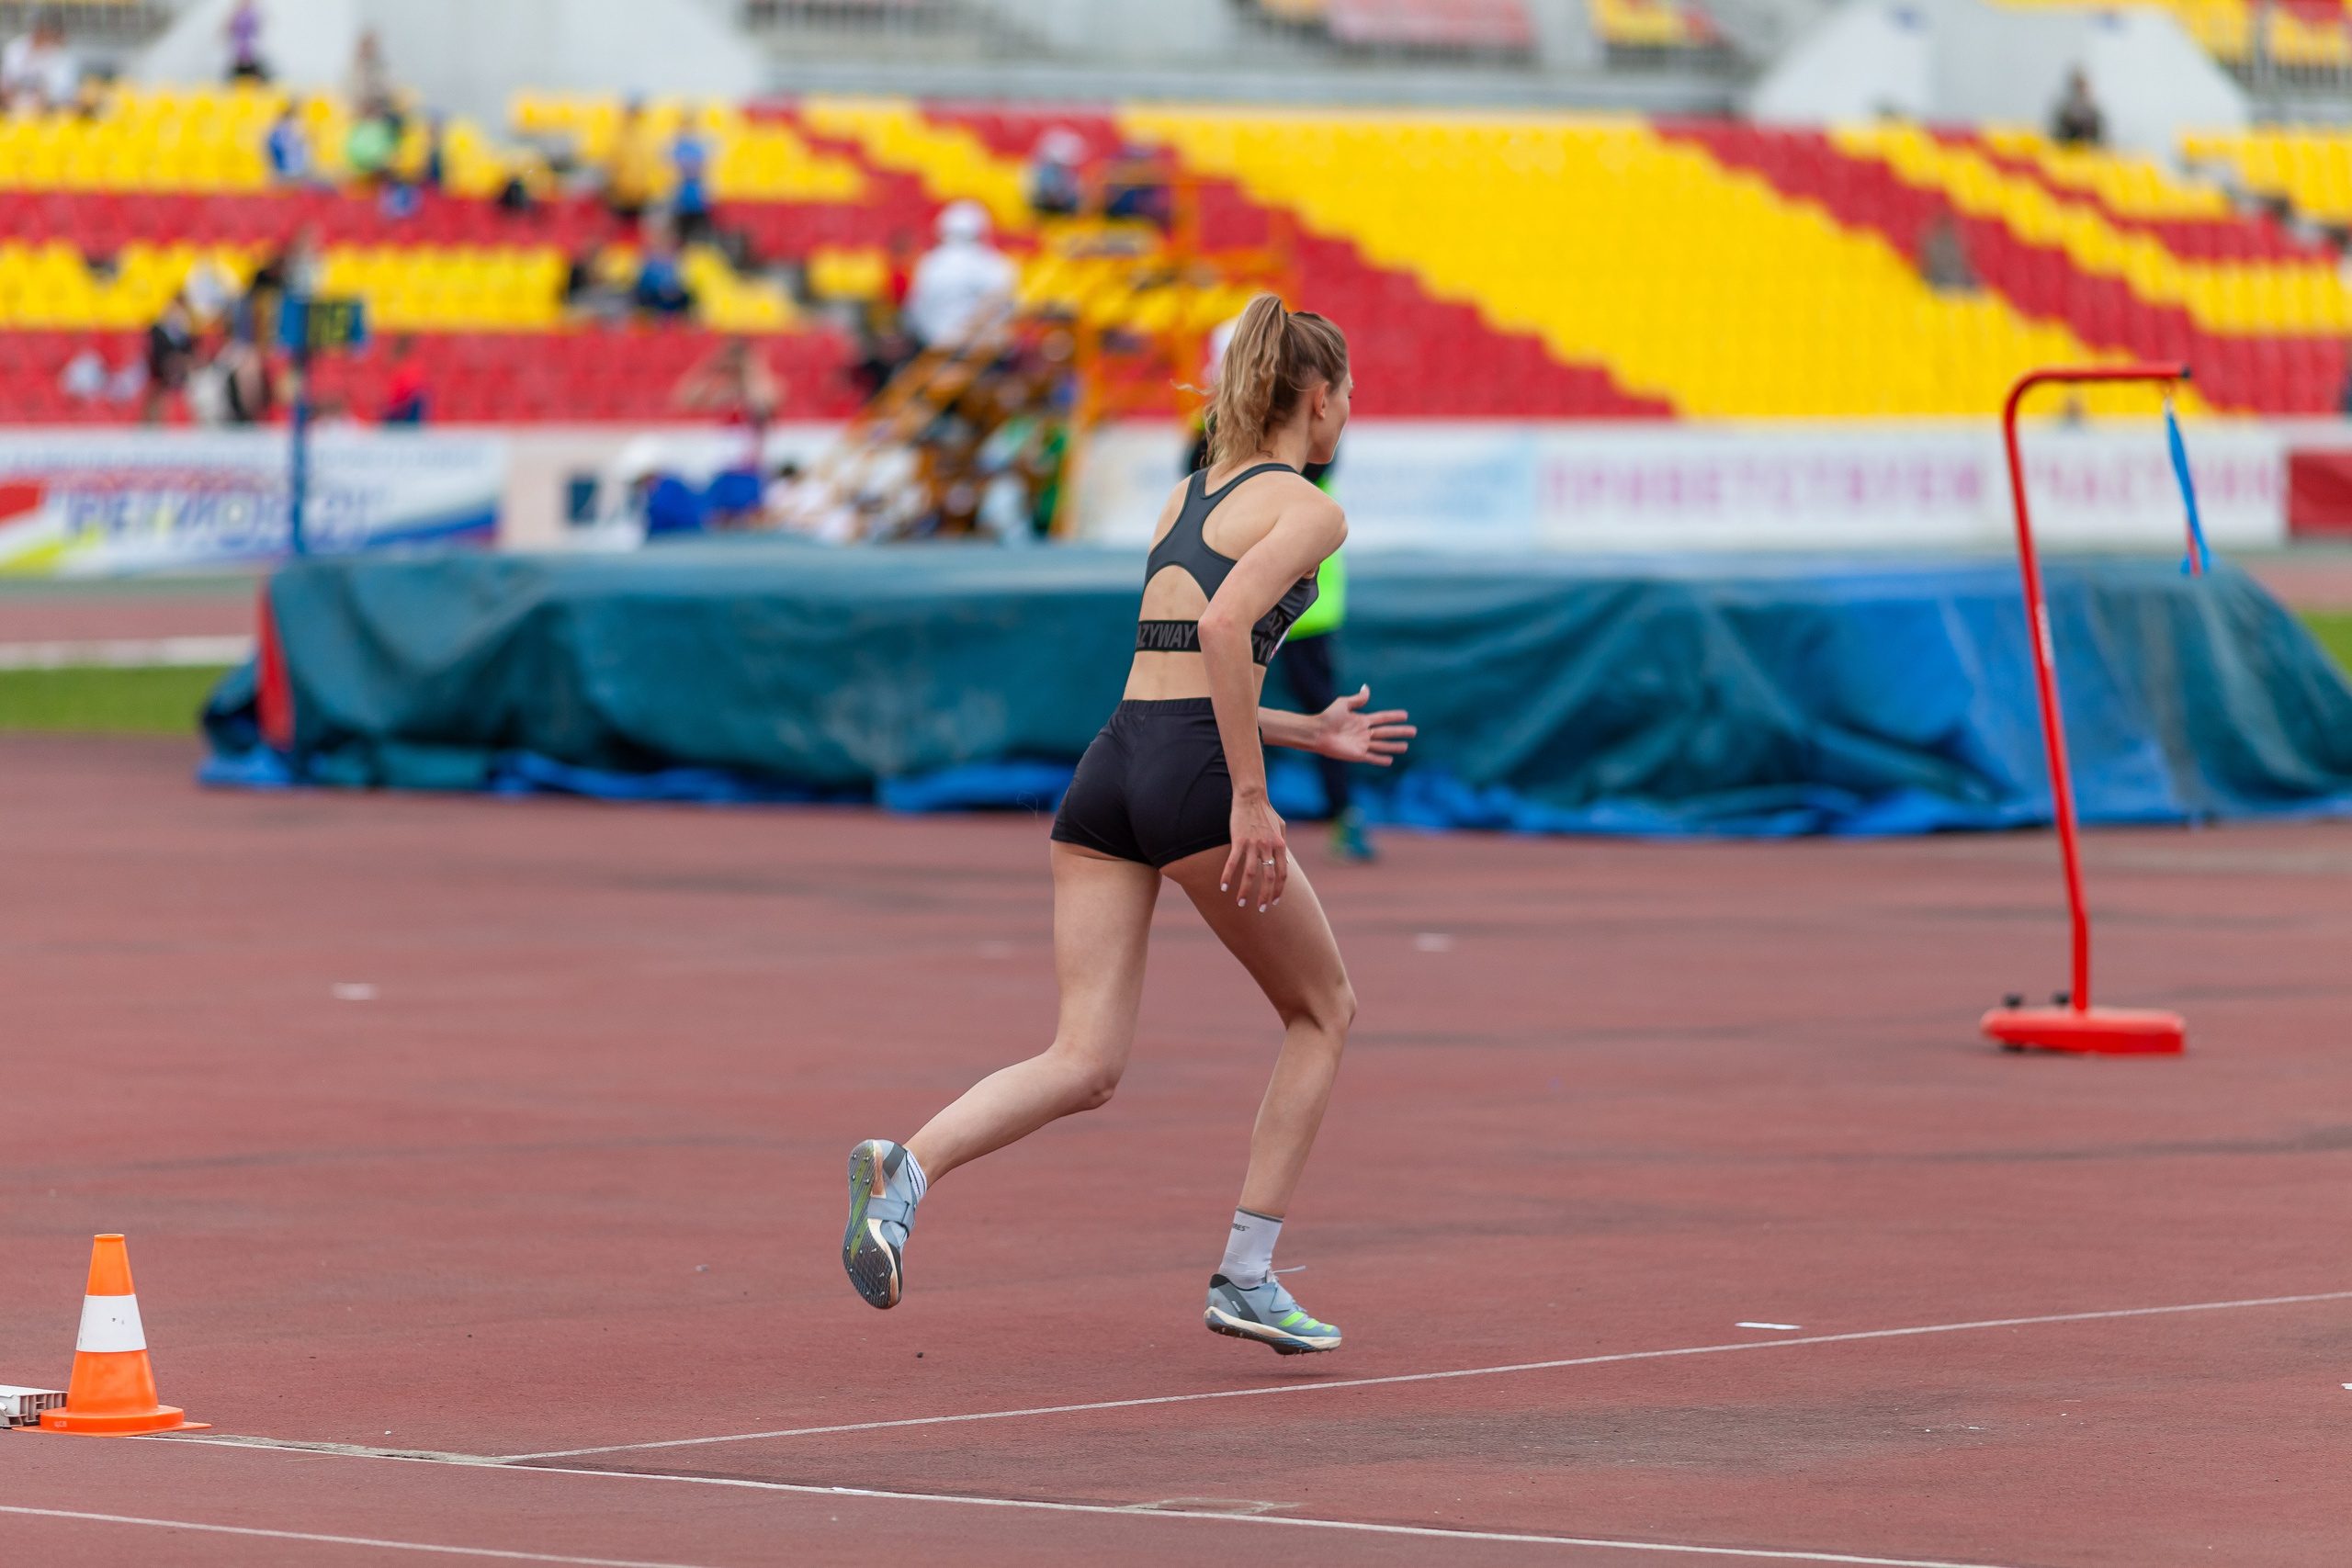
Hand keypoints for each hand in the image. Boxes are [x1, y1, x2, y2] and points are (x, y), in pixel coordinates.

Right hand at [1220, 791, 1288, 912]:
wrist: (1252, 797)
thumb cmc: (1266, 811)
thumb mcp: (1281, 828)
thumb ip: (1284, 846)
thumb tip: (1288, 862)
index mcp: (1280, 846)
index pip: (1282, 874)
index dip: (1278, 890)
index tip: (1273, 901)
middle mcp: (1268, 847)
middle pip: (1268, 878)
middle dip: (1264, 896)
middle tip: (1259, 909)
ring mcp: (1253, 844)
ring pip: (1251, 874)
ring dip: (1245, 891)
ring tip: (1241, 903)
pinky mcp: (1238, 840)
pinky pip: (1233, 862)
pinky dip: (1228, 876)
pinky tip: (1223, 887)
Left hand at [1314, 686, 1414, 765]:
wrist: (1317, 732)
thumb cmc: (1328, 717)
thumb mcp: (1343, 704)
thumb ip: (1357, 699)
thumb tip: (1366, 688)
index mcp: (1361, 720)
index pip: (1382, 718)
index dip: (1393, 717)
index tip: (1405, 715)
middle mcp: (1363, 733)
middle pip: (1386, 732)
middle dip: (1400, 732)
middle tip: (1414, 731)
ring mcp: (1361, 744)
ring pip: (1382, 746)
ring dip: (1394, 746)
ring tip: (1406, 747)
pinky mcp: (1357, 755)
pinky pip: (1372, 758)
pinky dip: (1381, 759)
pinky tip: (1390, 760)